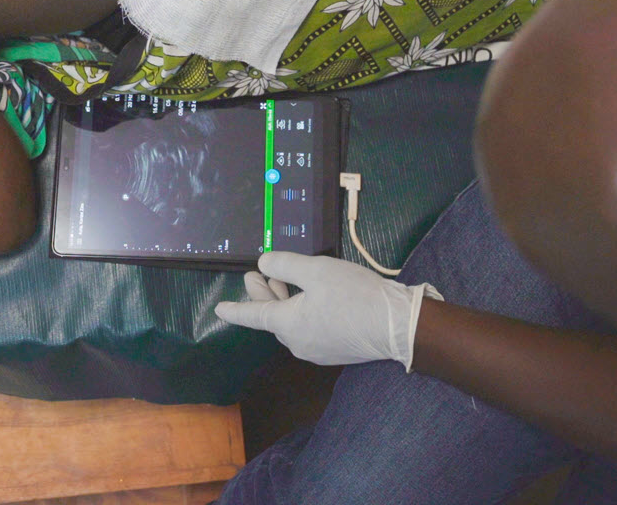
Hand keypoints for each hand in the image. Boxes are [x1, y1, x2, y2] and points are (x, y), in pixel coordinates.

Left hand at [213, 251, 441, 369]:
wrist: (397, 325)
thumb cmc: (355, 295)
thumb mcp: (316, 270)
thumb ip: (285, 265)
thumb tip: (264, 264)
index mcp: (288, 324)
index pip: (253, 315)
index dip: (236, 309)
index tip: (219, 309)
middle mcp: (297, 343)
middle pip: (273, 317)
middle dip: (264, 293)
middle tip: (259, 273)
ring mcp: (316, 351)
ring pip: (291, 323)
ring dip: (285, 301)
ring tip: (287, 280)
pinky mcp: (334, 351)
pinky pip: (308, 330)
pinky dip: (302, 313)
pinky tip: (312, 298)